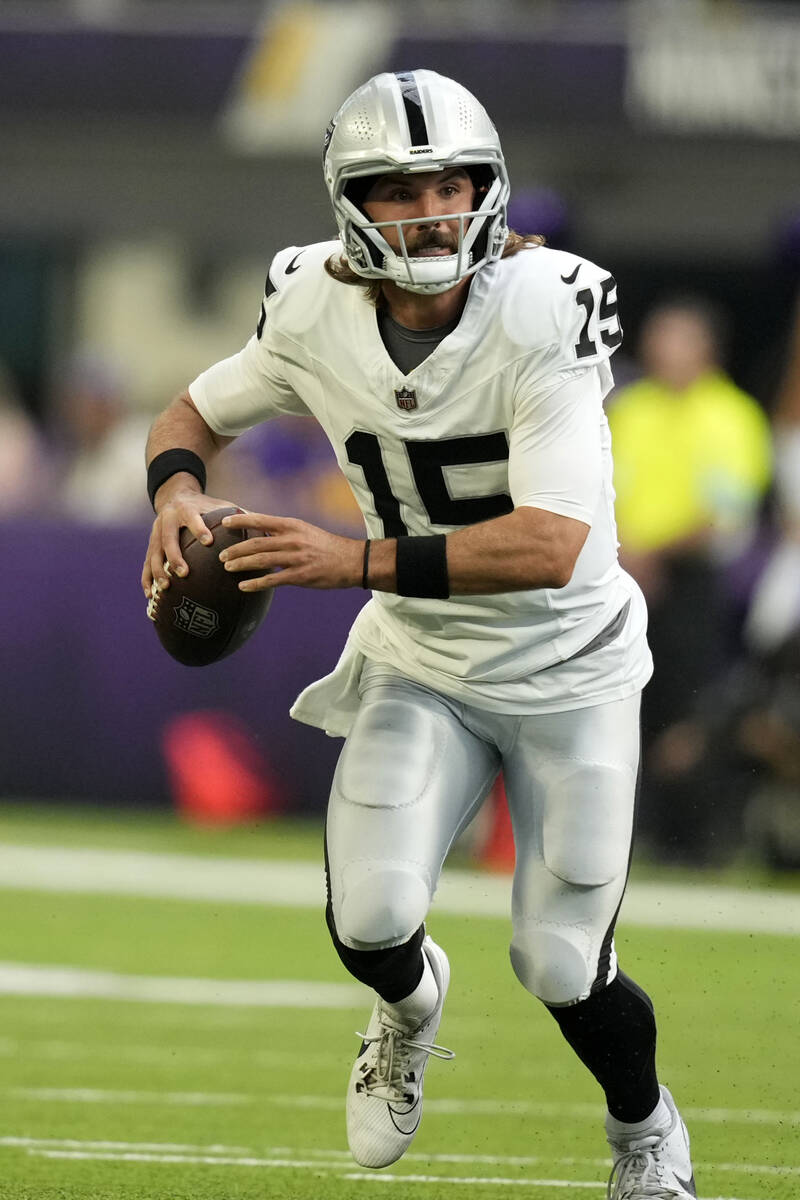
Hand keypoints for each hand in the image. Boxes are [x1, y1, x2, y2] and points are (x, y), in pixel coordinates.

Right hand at [141, 487, 237, 597]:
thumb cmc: (204, 505)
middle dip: (175, 556)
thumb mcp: (219, 504)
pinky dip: (147, 579)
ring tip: (166, 587)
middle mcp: (167, 520)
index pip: (192, 518)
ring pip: (154, 554)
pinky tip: (151, 596)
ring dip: (158, 571)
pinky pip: (146, 564)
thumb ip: (239, 516)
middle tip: (184, 573)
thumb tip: (266, 530)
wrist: (174, 495)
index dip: (199, 528)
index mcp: (186, 509)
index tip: (209, 541)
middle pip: (168, 539)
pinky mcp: (150, 545)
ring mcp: (155, 533)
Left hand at [219, 512, 362, 590]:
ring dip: (241, 564)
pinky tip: (244, 586)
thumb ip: (284, 532)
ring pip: (261, 560)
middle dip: (235, 549)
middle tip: (221, 555)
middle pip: (256, 543)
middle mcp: (292, 540)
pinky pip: (272, 580)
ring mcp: (296, 558)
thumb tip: (261, 533)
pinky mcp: (300, 576)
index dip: (240, 520)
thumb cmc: (327, 546)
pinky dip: (256, 583)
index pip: (261, 520)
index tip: (224, 522)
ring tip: (227, 568)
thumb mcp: (305, 531)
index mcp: (293, 526)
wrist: (352, 561)